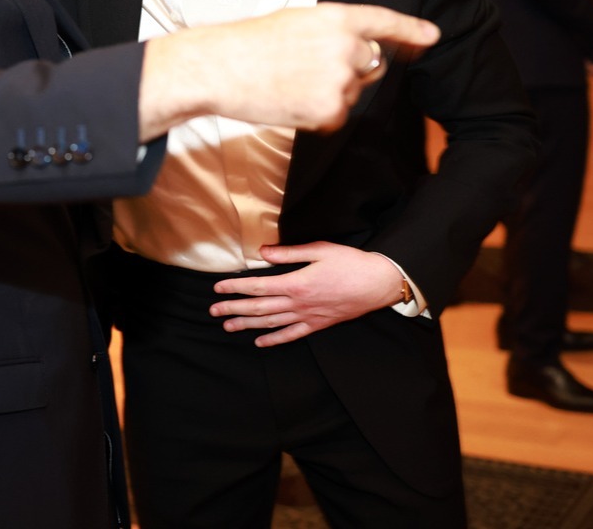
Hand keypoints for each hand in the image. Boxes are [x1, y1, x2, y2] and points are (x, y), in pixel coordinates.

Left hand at [209, 242, 403, 346]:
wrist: (378, 283)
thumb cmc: (350, 263)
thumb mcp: (319, 250)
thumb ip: (288, 253)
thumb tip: (262, 252)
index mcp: (296, 283)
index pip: (258, 287)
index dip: (235, 287)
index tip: (218, 288)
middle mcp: (299, 303)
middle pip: (259, 307)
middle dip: (234, 308)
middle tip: (213, 311)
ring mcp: (308, 317)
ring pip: (271, 323)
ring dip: (248, 324)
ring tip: (228, 327)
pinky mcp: (319, 324)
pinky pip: (292, 335)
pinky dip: (274, 339)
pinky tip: (260, 341)